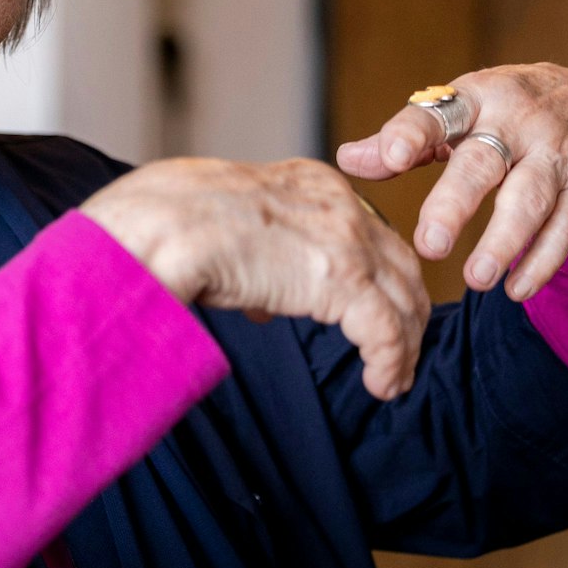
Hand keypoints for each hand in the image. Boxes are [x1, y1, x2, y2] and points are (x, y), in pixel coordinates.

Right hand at [82, 158, 429, 399]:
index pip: (370, 231)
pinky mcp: (342, 278)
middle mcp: (340, 202)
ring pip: (403, 299)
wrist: (163, 224)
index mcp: (312, 182)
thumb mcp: (232, 227)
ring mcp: (346, 239)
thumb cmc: (175, 223)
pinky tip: (381, 386)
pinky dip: (389, 363)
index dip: (380, 275)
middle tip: (399, 351)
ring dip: (403, 345)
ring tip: (392, 379)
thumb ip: (260, 258)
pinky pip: (386, 331)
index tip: (378, 309)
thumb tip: (265, 300)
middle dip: (405, 310)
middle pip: (399, 263)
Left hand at [334, 63, 567, 301]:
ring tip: (476, 279)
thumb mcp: (457, 112)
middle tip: (429, 246)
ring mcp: (553, 154)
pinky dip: (542, 261)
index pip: (438, 114)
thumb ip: (406, 139)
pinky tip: (516, 290)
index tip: (391, 159)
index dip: (413, 135)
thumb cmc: (502, 113)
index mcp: (475, 99)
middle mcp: (516, 122)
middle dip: (456, 204)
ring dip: (504, 242)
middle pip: (484, 163)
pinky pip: (565, 226)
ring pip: (530, 199)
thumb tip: (346, 160)